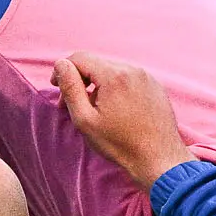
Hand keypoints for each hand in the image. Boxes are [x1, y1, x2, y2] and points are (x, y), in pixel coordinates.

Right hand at [54, 52, 193, 190]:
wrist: (159, 158)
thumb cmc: (119, 143)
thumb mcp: (85, 119)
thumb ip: (70, 88)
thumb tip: (60, 64)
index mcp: (114, 75)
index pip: (79, 57)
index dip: (63, 70)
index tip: (56, 87)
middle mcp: (132, 69)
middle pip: (96, 62)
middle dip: (80, 79)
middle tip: (72, 104)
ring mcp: (146, 76)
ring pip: (111, 70)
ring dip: (97, 84)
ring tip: (94, 109)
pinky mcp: (154, 86)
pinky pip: (128, 78)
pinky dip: (115, 87)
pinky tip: (114, 109)